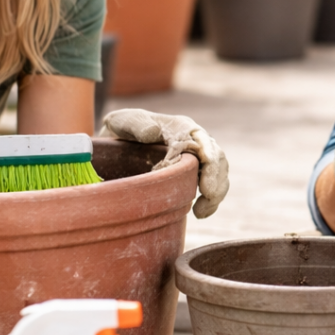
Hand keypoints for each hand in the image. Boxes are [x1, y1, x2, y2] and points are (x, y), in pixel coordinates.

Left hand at [100, 109, 228, 218]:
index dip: (207, 155)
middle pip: (215, 156)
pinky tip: (201, 213)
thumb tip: (152, 132)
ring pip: (219, 172)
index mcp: (179, 127)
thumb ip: (136, 123)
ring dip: (216, 192)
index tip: (205, 170)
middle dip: (216, 176)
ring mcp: (197, 158)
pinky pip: (212, 185)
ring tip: (202, 211)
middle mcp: (194, 140)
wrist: (116, 143)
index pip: (200, 139)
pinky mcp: (194, 174)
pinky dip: (211, 201)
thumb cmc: (121, 128)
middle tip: (208, 195)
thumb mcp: (122, 121)